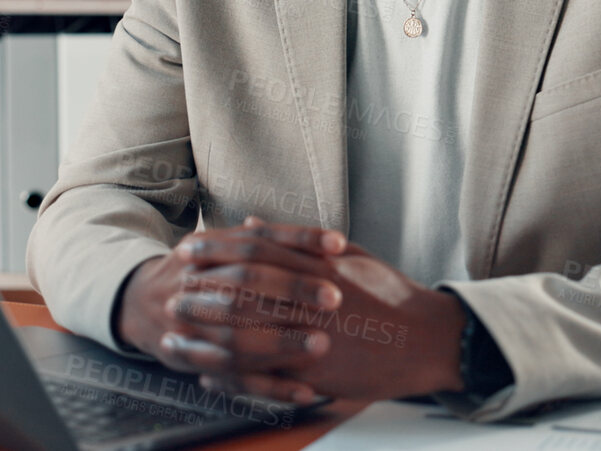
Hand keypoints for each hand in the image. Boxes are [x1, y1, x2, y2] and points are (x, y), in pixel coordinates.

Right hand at [115, 217, 345, 402]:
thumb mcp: (223, 248)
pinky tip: (304, 391)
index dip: (299, 239)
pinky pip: (231, 377)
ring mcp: (186, 321)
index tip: (339, 246)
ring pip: (234, 333)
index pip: (255, 239)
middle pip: (244, 280)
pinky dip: (269, 387)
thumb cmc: (200, 273)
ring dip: (280, 341)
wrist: (140, 302)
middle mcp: (192, 280)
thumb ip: (269, 244)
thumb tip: (332, 243)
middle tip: (334, 297)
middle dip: (291, 288)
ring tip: (321, 343)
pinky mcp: (188, 358)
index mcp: (205, 247)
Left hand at [200, 244, 467, 403]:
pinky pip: (263, 375)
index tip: (188, 248)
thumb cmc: (389, 296)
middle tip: (174, 289)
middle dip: (204, 291)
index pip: (256, 251)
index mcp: (316, 265)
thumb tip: (253, 222)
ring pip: (247, 335)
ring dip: (208, 335)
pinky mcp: (315, 371)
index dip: (217, 250)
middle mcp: (310, 298)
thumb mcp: (348, 256)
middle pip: (243, 291)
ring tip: (179, 333)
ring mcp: (310, 335)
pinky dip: (231, 377)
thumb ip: (298, 240)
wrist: (425, 339)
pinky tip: (208, 377)